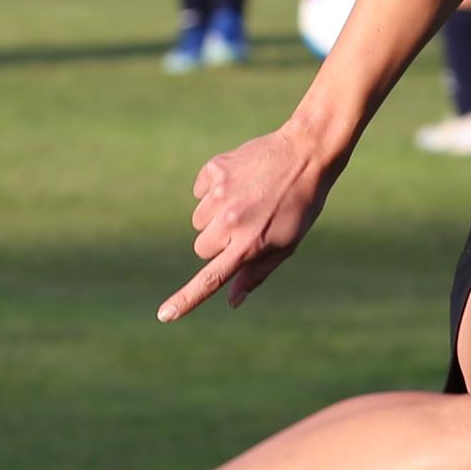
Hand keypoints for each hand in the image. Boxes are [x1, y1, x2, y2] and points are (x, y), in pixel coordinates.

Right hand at [159, 120, 338, 320]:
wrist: (306, 154)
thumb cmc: (299, 207)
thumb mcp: (286, 244)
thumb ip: (256, 273)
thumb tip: (232, 301)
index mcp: (250, 245)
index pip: (211, 279)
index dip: (186, 299)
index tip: (164, 315)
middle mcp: (230, 221)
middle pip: (202, 248)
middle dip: (218, 242)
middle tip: (247, 225)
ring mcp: (219, 194)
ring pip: (198, 220)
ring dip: (215, 215)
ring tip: (246, 200)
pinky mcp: (214, 170)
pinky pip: (199, 191)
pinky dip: (213, 189)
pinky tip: (240, 181)